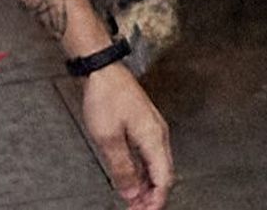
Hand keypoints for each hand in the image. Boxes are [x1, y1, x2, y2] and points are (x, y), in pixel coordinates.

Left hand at [80, 61, 173, 209]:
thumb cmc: (106, 95)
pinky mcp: (143, 124)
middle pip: (163, 173)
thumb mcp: (108, 138)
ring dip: (147, 186)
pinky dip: (143, 172)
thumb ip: (122, 168)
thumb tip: (131, 192)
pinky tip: (132, 179)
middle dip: (152, 196)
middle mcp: (158, 132)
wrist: (102, 69)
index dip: (156, 201)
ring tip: (133, 200)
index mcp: (153, 137)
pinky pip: (149, 155)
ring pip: (156, 165)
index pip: (164, 179)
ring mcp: (152, 127)